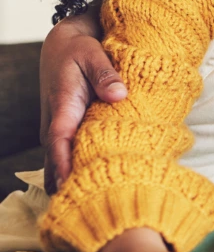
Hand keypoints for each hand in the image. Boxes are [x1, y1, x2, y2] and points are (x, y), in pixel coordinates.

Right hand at [39, 11, 127, 192]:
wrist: (63, 46)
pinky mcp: (68, 133)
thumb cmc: (78, 50)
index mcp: (62, 110)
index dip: (65, 168)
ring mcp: (61, 132)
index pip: (59, 144)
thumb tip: (118, 94)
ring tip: (103, 201)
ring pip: (64, 164)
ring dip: (77, 180)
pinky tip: (103, 183)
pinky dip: (81, 169)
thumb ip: (105, 74)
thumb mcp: (92, 54)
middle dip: (72, 185)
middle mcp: (56, 126)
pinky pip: (71, 156)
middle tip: (96, 205)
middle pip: (59, 164)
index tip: (73, 188)